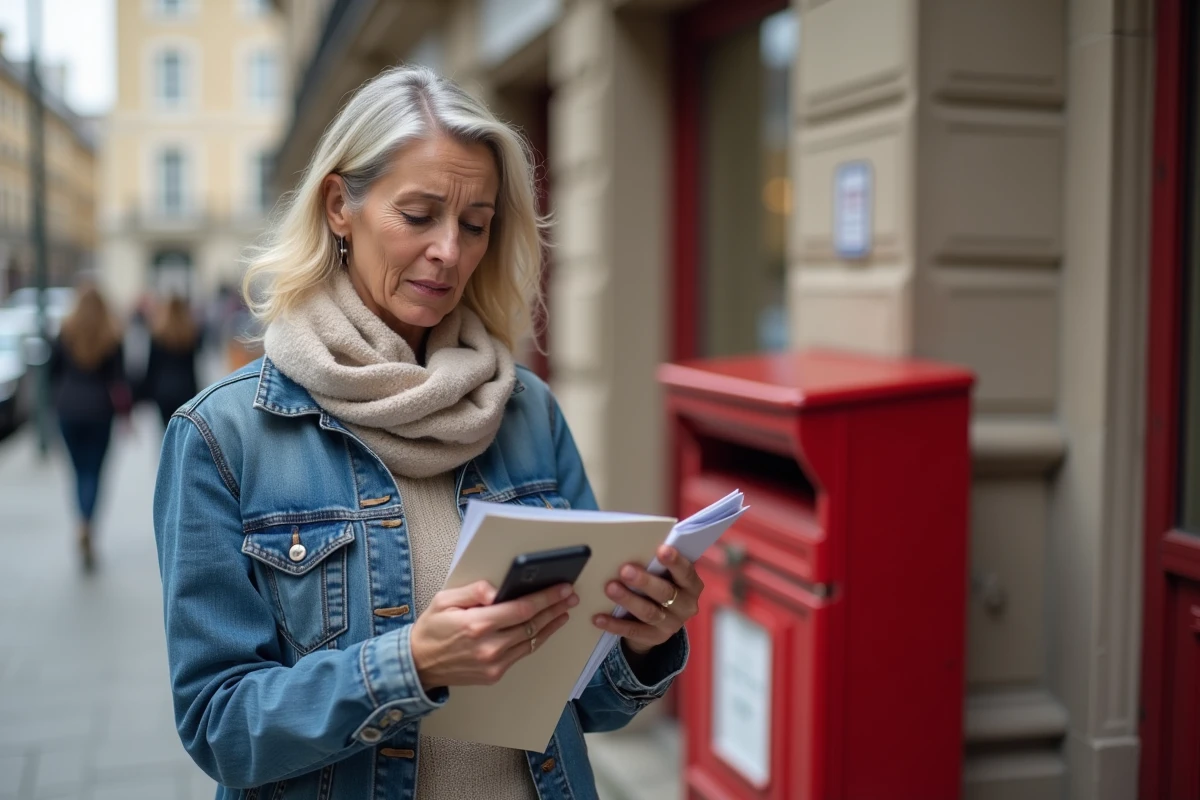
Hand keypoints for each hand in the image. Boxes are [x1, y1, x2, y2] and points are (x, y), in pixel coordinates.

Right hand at [410, 580, 577, 690]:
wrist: (419, 665)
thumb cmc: (432, 629)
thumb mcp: (444, 600)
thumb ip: (472, 591)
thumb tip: (496, 590)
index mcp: (477, 624)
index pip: (522, 609)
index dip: (546, 598)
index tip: (562, 588)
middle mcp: (489, 646)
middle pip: (532, 624)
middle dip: (554, 608)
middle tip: (570, 596)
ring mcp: (493, 663)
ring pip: (532, 641)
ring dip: (551, 624)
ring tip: (564, 611)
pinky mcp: (495, 674)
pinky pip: (522, 653)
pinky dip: (537, 639)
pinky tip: (545, 629)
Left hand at [592, 546, 703, 654]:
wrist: (663, 618)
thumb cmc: (661, 582)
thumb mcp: (665, 573)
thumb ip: (656, 561)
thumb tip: (632, 541)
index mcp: (692, 585)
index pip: (686, 572)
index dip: (675, 561)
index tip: (661, 549)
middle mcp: (686, 606)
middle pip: (665, 593)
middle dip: (644, 581)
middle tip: (625, 570)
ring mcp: (671, 624)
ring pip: (649, 612)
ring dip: (628, 600)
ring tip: (610, 588)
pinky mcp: (655, 638)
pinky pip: (634, 631)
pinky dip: (615, 624)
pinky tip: (598, 617)